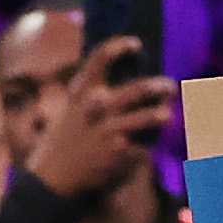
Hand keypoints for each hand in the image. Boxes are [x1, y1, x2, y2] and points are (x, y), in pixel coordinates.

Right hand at [19, 36, 170, 199]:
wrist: (52, 178)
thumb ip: (91, 96)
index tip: (135, 44)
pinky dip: (145, 148)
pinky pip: (142, 146)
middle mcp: (97, 106)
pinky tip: (143, 150)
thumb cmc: (62, 141)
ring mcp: (109, 129)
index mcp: (81, 91)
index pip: (101, 56)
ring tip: (167, 115)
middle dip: (158, 86)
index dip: (120, 46)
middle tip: (169, 86)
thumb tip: (121, 85)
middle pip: (138, 88)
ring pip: (148, 117)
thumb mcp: (69, 111)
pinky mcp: (119, 152)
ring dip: (161, 115)